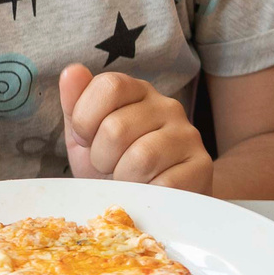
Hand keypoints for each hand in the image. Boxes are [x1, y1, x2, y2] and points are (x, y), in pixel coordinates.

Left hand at [59, 65, 212, 190]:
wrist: (156, 203)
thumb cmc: (116, 165)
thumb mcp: (87, 137)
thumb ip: (76, 104)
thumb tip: (71, 71)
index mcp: (137, 90)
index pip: (109, 86)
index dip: (86, 119)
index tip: (86, 140)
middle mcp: (166, 106)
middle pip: (117, 127)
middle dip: (101, 158)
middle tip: (109, 167)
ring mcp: (188, 134)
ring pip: (142, 157)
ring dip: (124, 179)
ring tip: (128, 180)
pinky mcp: (201, 166)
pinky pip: (165, 184)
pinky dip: (148, 196)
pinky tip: (149, 192)